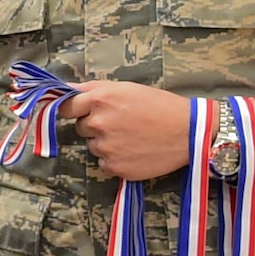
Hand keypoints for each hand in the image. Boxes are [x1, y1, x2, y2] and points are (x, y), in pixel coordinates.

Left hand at [61, 80, 191, 180]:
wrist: (188, 132)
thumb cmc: (160, 105)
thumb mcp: (126, 88)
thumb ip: (93, 89)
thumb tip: (66, 90)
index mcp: (100, 100)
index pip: (65, 108)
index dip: (74, 110)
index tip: (80, 112)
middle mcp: (99, 124)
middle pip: (81, 128)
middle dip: (95, 126)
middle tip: (120, 123)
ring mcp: (106, 148)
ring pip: (93, 146)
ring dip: (106, 143)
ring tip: (131, 137)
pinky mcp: (116, 167)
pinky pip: (104, 163)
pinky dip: (115, 159)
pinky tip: (134, 151)